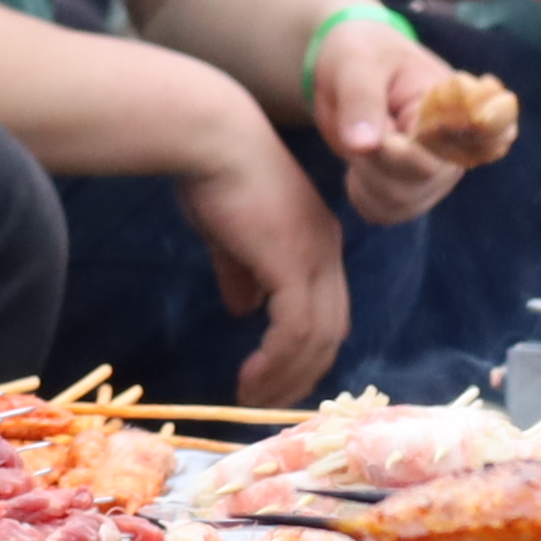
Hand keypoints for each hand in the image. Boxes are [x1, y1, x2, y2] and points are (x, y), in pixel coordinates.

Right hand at [178, 95, 355, 402]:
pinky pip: (295, 331)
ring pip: (316, 338)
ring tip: (251, 398)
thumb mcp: (230, 235)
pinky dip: (277, 362)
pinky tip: (250, 377)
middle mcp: (327, 252)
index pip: (325, 309)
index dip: (305, 349)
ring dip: (286, 377)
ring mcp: (315, 257)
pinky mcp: (293, 264)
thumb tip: (244, 310)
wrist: (210, 138)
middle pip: (330, 331)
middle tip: (267, 401)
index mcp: (316, 242)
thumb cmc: (214, 174)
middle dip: (301, 373)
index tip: (276, 376)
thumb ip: (242, 272)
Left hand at [307, 8, 472, 226]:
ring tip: (358, 140)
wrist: (349, 69)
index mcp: (456, 103)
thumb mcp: (356, 62)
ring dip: (367, 179)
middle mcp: (457, 143)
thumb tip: (364, 144)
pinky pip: (389, 212)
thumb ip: (362, 99)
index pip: (458, 143)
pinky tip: (359, 166)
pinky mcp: (415, 190)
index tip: (389, 141)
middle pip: (424, 180)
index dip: (421, 152)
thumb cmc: (359, 54)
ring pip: (404, 202)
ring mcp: (439, 172)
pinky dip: (364, 196)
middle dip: (378, 163)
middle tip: (356, 130)